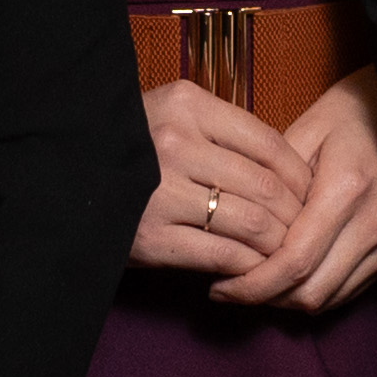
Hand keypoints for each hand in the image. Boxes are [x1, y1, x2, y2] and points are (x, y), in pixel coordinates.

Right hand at [133, 80, 314, 277]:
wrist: (64, 174)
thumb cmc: (132, 147)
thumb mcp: (173, 117)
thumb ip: (223, 134)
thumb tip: (289, 171)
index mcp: (187, 106)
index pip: (269, 143)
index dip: (301, 175)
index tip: (311, 194)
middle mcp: (176, 143)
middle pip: (267, 186)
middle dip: (297, 216)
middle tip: (307, 231)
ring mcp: (161, 191)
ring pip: (252, 223)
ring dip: (278, 245)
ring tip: (284, 253)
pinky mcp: (151, 237)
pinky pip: (223, 254)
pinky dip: (248, 266)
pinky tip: (252, 270)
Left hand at [213, 65, 376, 312]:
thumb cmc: (353, 110)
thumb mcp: (305, 130)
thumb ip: (273, 182)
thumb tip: (238, 229)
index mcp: (346, 190)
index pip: (294, 263)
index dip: (252, 285)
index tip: (219, 287)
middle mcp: (374, 223)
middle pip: (311, 292)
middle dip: (264, 299)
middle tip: (230, 288)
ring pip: (330, 298)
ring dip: (288, 299)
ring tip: (256, 283)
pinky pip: (349, 289)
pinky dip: (316, 291)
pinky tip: (291, 276)